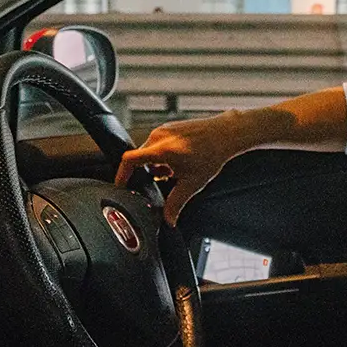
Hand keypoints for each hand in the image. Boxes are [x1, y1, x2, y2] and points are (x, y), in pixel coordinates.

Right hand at [115, 112, 253, 224]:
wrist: (225, 134)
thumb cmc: (211, 154)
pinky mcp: (168, 126)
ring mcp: (163, 129)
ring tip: (177, 170)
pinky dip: (163, 156)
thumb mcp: (192, 183)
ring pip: (149, 152)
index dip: (121, 175)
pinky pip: (157, 144)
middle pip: (140, 159)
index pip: (129, 160)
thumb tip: (168, 219)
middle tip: (166, 180)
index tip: (121, 185)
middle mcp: (159, 136)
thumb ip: (176, 204)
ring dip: (158, 165)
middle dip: (149, 173)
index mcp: (161, 149)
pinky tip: (179, 161)